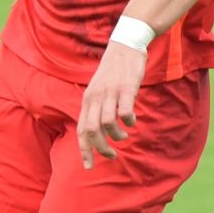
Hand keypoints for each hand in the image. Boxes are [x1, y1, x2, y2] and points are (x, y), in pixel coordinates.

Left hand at [77, 42, 145, 169]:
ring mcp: (110, 93)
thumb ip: (96, 108)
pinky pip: (125, 112)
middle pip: (91, 131)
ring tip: (124, 136)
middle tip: (111, 156)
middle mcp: (95, 98)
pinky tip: (132, 122)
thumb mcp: (98, 89)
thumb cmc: (113, 71)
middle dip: (101, 149)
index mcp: (87, 100)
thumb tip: (98, 131)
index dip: (84, 151)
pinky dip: (129, 122)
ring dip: (117, 136)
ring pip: (108, 124)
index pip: (80, 130)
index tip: (88, 167)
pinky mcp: (126, 88)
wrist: (125, 45)